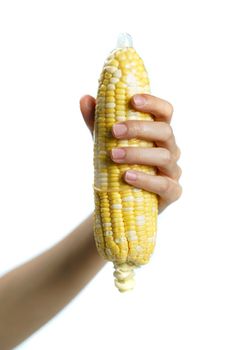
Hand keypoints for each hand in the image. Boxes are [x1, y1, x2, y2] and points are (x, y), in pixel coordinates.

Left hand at [80, 94, 181, 213]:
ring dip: (137, 154)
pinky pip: (164, 185)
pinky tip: (127, 177)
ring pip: (164, 157)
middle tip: (114, 130)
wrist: (122, 203)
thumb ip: (97, 123)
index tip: (132, 100)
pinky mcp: (173, 192)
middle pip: (165, 131)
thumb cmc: (119, 166)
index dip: (153, 103)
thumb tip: (85, 98)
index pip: (165, 111)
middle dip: (139, 129)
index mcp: (158, 133)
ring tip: (113, 155)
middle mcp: (170, 149)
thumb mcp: (106, 143)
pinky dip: (146, 180)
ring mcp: (173, 171)